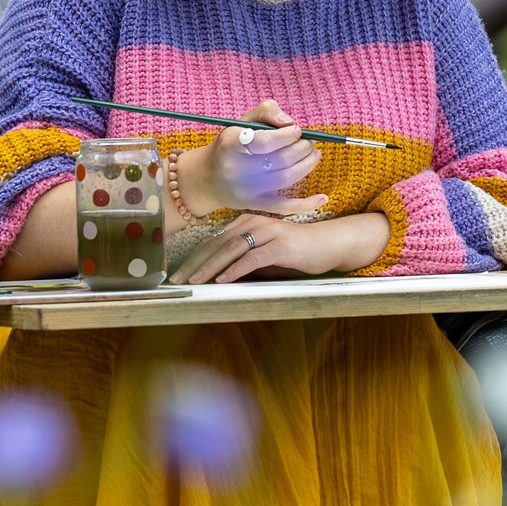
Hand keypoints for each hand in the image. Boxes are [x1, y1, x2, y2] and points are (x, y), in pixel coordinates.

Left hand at [174, 210, 390, 284]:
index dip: (192, 259)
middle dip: (194, 264)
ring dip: (209, 268)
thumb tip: (218, 276)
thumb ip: (243, 259)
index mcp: (246, 222)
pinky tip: (223, 280)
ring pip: (230, 249)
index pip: (213, 241)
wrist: (329, 244)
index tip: (177, 275)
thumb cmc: (297, 251)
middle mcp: (253, 222)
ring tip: (194, 282)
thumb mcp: (264, 253)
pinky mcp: (280, 245)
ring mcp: (267, 232)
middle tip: (177, 281)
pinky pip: (252, 257)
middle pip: (216, 244)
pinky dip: (235, 269)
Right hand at [178, 99, 325, 217]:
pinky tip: (323, 197)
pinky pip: (284, 207)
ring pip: (285, 179)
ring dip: (307, 165)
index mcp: (231, 145)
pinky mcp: (256, 205)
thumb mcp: (241, 122)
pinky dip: (306, 204)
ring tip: (313, 153)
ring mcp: (247, 191)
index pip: (263, 142)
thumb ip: (266, 111)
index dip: (286, 136)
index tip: (297, 130)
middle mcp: (237, 170)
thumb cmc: (231, 145)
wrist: (209, 179)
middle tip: (309, 141)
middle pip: (279, 160)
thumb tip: (289, 122)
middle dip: (301, 148)